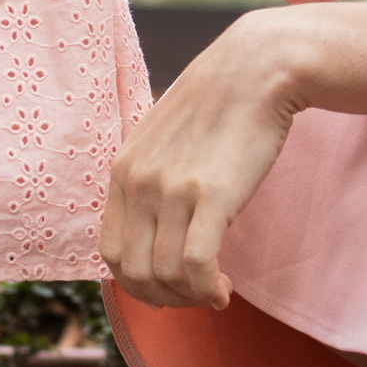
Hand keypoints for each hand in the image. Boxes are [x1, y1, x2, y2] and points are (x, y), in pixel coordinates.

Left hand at [102, 15, 302, 307]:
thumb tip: (156, 225)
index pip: (110, 252)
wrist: (257, 68)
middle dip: (162, 298)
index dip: (136, 282)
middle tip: (192, 296)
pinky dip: (208, 290)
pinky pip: (196, 266)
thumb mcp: (164, 138)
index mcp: (123, 169)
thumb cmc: (220, 104)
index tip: (166, 287)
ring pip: (164, 275)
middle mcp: (139, 182)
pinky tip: (224, 289)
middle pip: (133, 272)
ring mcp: (172, 189)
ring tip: (214, 291)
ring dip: (189, 297)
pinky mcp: (211, 195)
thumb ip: (151, 177)